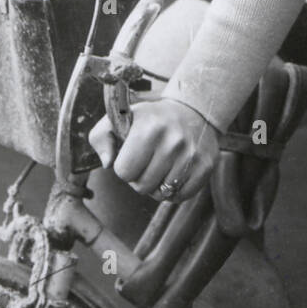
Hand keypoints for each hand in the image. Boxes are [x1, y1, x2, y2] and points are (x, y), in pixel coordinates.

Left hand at [89, 98, 219, 202]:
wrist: (193, 110)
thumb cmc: (151, 118)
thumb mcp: (121, 118)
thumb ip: (101, 138)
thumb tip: (107, 163)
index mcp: (149, 129)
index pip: (124, 172)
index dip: (124, 167)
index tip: (132, 155)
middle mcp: (172, 142)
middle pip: (142, 186)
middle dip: (139, 178)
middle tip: (147, 161)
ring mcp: (191, 155)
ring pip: (161, 194)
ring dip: (157, 185)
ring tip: (160, 166)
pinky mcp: (205, 166)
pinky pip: (181, 196)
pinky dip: (174, 191)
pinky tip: (174, 173)